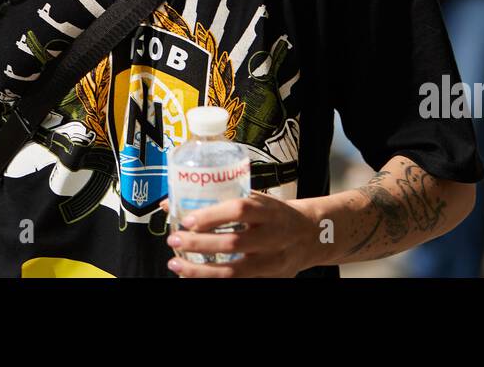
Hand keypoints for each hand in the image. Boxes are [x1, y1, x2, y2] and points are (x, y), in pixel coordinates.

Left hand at [161, 192, 321, 277]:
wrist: (312, 235)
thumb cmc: (277, 215)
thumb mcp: (257, 200)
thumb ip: (221, 202)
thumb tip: (171, 204)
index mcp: (270, 211)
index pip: (240, 210)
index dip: (211, 216)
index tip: (187, 219)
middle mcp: (274, 237)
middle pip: (234, 244)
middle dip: (199, 244)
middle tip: (176, 241)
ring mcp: (273, 262)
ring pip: (234, 272)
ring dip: (200, 271)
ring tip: (176, 264)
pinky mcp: (271, 279)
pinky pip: (239, 284)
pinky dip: (214, 281)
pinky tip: (195, 276)